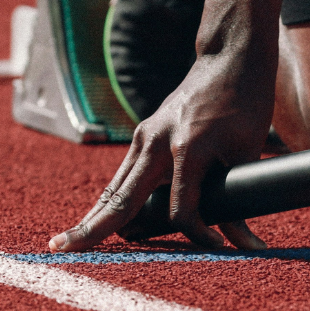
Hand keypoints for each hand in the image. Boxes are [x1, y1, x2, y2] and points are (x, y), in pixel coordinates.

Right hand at [48, 51, 274, 251]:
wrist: (230, 60)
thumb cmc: (246, 104)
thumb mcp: (248, 152)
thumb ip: (239, 198)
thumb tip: (244, 244)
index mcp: (187, 147)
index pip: (181, 209)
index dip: (199, 234)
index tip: (218, 248)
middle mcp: (157, 142)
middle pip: (122, 198)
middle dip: (94, 228)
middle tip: (61, 250)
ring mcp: (145, 136)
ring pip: (115, 187)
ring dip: (95, 216)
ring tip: (67, 243)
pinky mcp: (144, 134)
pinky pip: (124, 174)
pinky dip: (111, 199)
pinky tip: (96, 219)